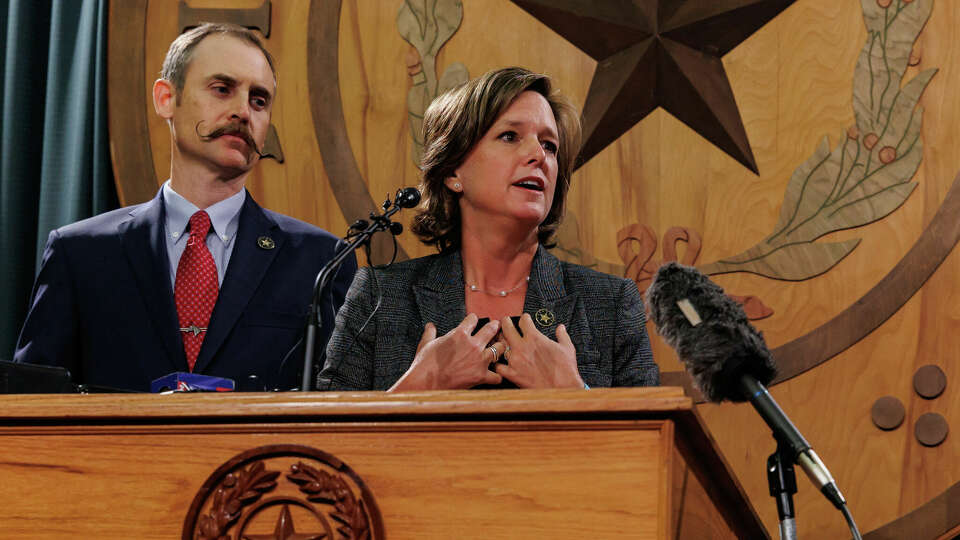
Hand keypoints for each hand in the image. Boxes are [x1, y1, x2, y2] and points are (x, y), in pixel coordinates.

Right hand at [389, 314, 503, 390]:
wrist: (426, 383)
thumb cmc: (425, 364)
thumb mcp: (425, 344)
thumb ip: (430, 333)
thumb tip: (430, 326)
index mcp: (459, 334)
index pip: (473, 319)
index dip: (473, 320)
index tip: (473, 321)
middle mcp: (473, 344)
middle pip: (491, 329)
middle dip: (494, 327)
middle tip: (495, 327)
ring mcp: (479, 360)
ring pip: (500, 348)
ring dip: (499, 349)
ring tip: (497, 350)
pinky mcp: (481, 376)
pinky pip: (497, 375)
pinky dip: (496, 376)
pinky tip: (493, 375)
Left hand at [495, 313, 582, 388]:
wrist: (562, 389)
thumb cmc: (565, 369)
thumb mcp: (567, 348)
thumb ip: (562, 335)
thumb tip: (560, 328)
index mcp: (535, 338)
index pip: (523, 321)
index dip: (524, 318)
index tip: (524, 319)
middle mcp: (522, 346)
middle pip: (507, 328)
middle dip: (505, 322)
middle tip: (505, 321)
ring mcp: (515, 360)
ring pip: (500, 346)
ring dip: (501, 344)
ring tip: (502, 343)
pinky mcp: (512, 374)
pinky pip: (498, 366)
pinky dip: (498, 364)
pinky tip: (501, 363)